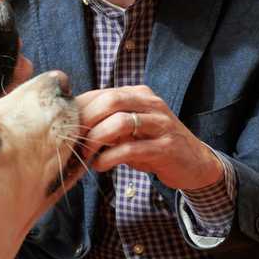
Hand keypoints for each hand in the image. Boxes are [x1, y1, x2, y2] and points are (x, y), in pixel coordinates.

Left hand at [75, 85, 222, 190]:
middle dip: (86, 120)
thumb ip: (106, 124)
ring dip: (96, 139)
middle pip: (110, 101)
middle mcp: (151, 104)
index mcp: (139, 94)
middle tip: (71, 140)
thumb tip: (71, 126)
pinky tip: (100, 165)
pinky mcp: (167, 146)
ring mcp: (161, 124)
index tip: (64, 127)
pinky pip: (131, 148)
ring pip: (120, 121)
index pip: (102, 93)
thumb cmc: (153, 146)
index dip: (80, 109)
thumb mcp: (129, 131)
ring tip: (85, 155)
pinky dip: (110, 157)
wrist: (195, 163)